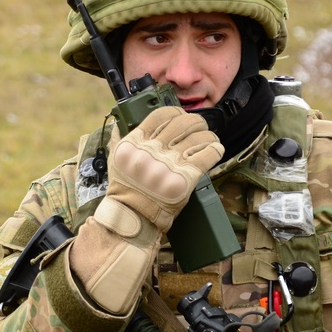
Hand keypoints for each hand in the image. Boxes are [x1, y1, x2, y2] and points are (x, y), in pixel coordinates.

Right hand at [70, 107, 222, 313]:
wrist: (132, 218)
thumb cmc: (124, 191)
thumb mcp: (115, 161)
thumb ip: (117, 140)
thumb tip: (117, 122)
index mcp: (135, 143)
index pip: (160, 115)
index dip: (175, 113)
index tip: (181, 117)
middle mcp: (152, 151)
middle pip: (182, 123)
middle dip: (196, 122)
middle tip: (200, 127)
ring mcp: (169, 164)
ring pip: (198, 137)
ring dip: (208, 135)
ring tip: (210, 139)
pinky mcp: (184, 179)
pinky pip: (206, 155)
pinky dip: (215, 149)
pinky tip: (216, 149)